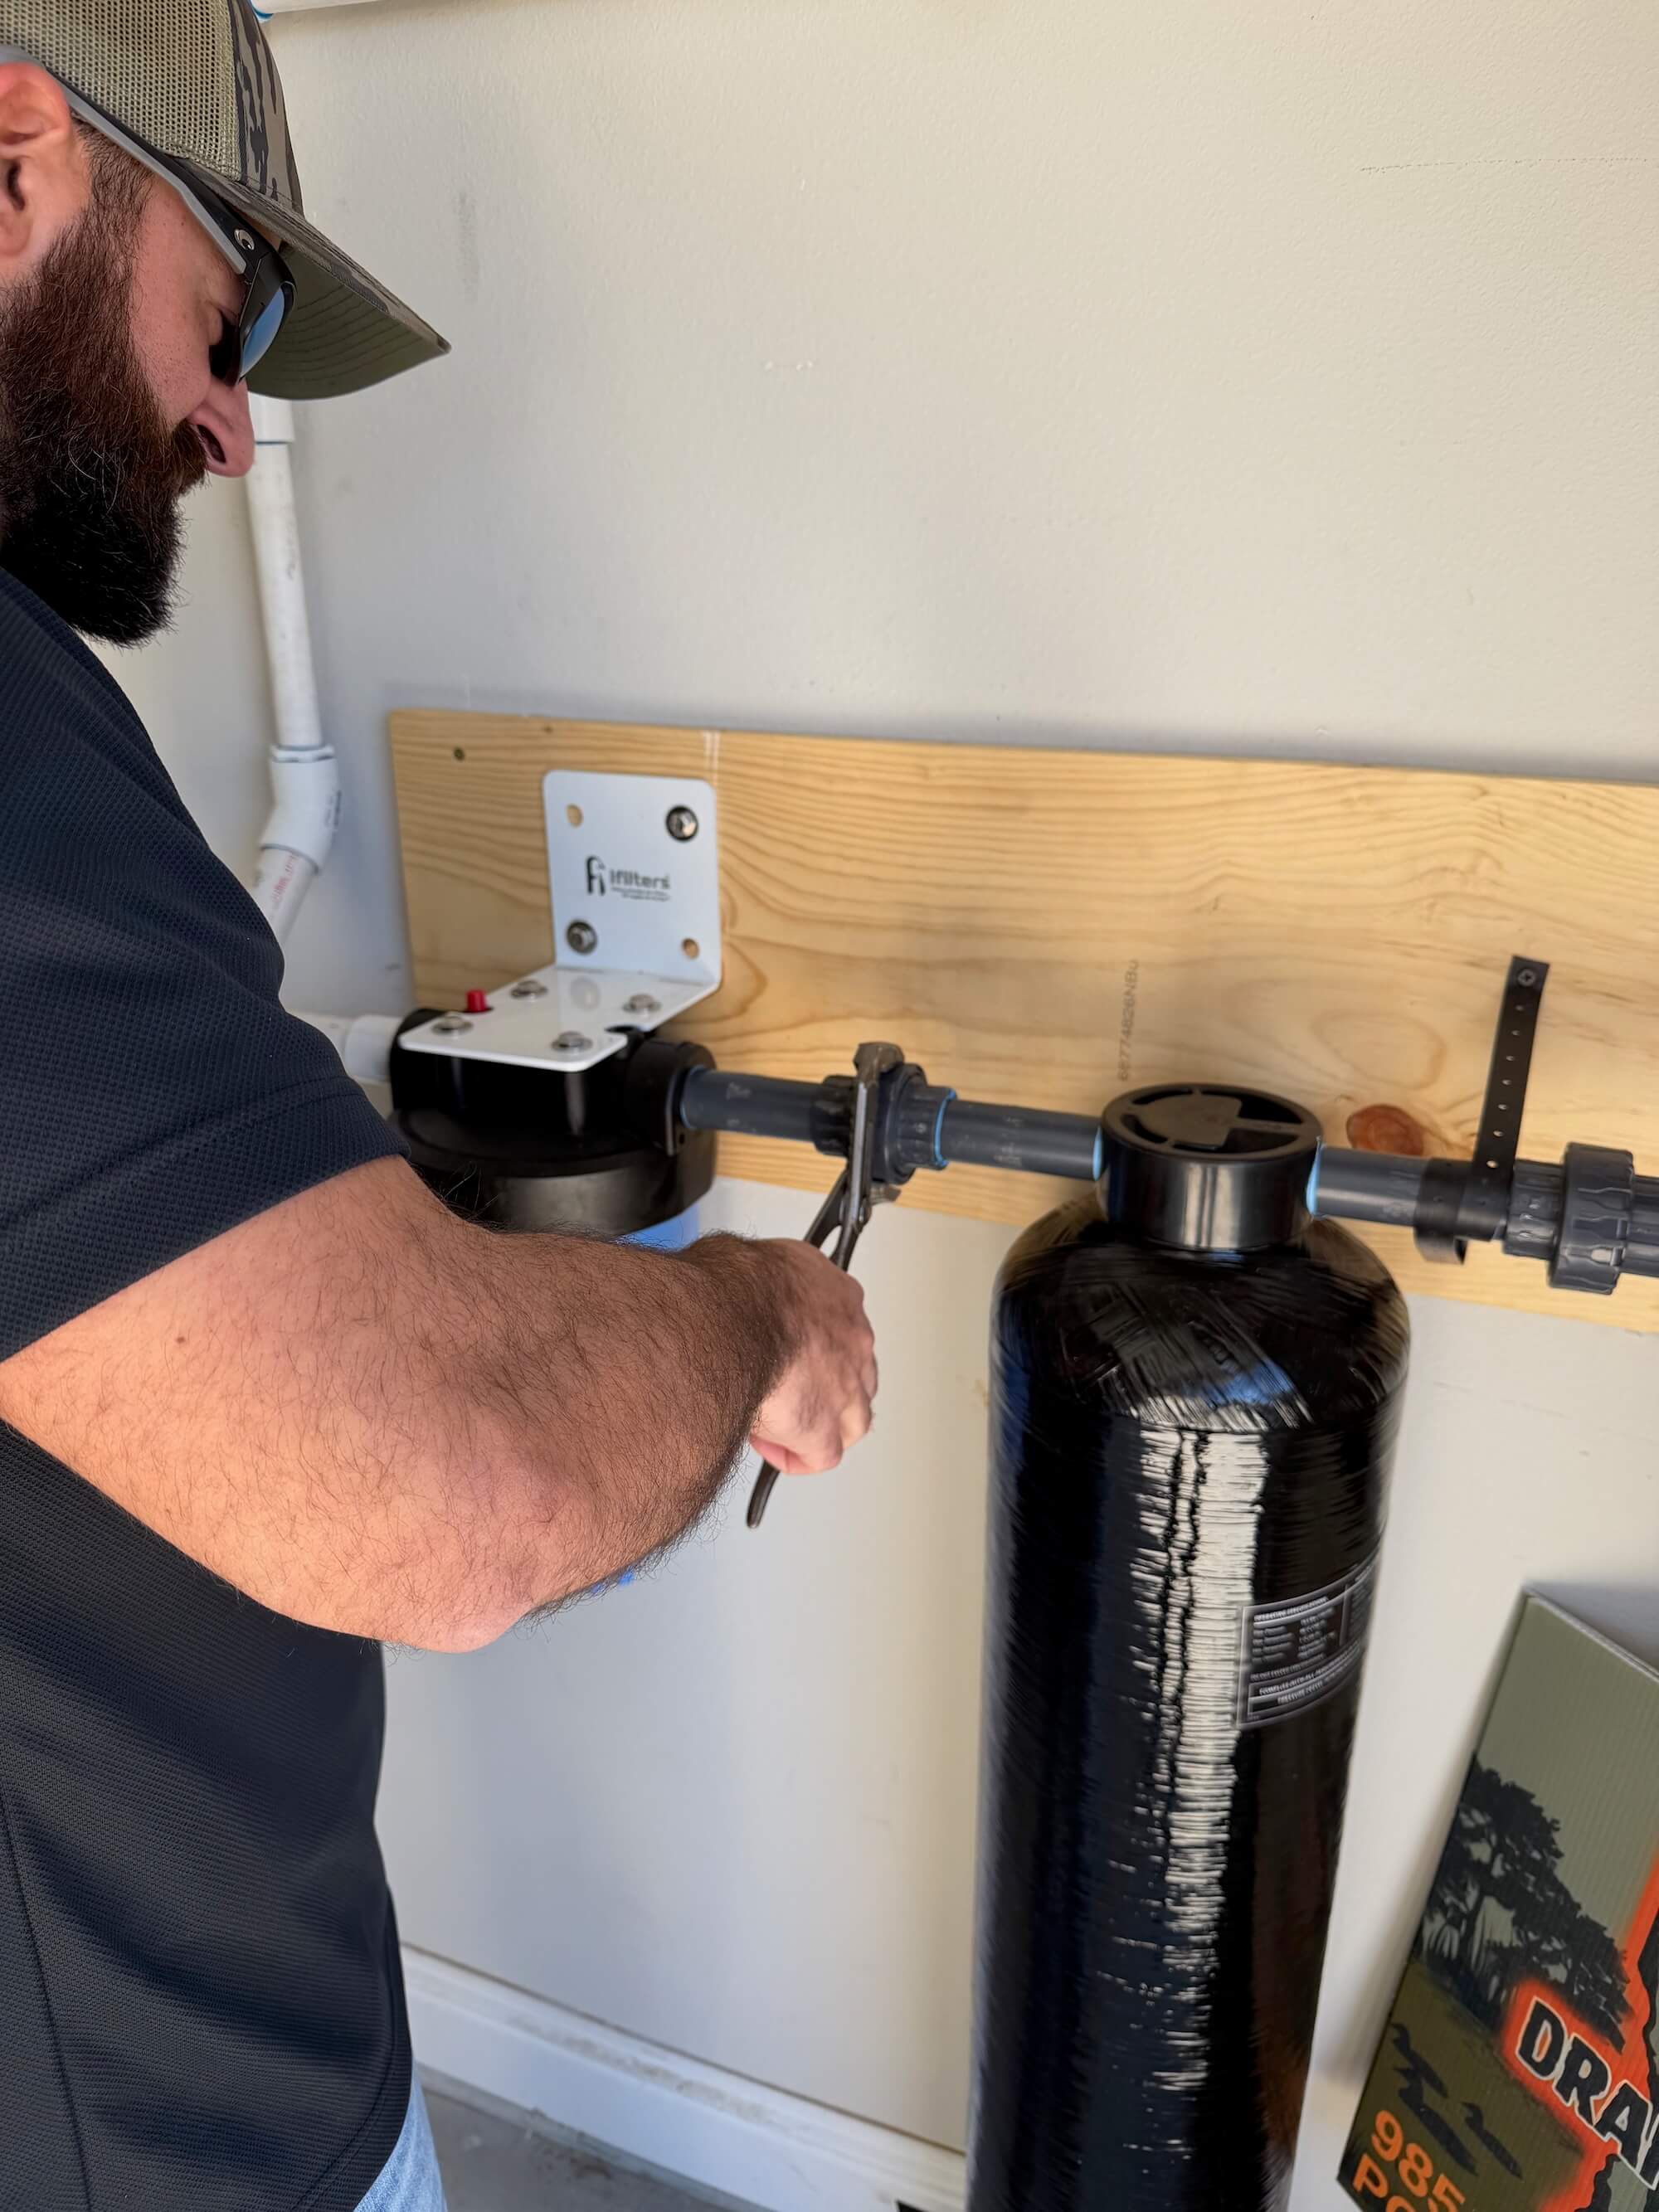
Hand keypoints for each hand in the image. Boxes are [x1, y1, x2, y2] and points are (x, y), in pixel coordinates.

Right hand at [749, 1242, 877, 1475]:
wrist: (727, 1318)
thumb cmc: (728, 1287)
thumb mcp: (744, 1259)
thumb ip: (754, 1277)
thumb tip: (730, 1280)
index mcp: (835, 1293)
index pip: (837, 1322)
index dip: (809, 1344)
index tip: (780, 1349)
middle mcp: (851, 1338)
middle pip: (854, 1370)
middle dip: (825, 1385)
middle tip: (786, 1390)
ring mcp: (845, 1386)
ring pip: (853, 1417)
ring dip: (824, 1424)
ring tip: (788, 1427)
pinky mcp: (823, 1428)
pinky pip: (823, 1456)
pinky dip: (800, 1457)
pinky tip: (776, 1450)